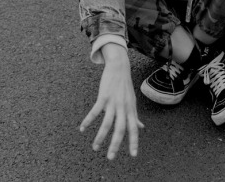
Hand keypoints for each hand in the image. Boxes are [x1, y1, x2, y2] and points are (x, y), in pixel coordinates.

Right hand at [80, 44, 143, 159]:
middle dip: (116, 145)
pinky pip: (95, 111)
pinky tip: (82, 128)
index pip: (133, 129)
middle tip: (110, 157)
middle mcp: (123, 107)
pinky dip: (88, 120)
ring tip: (95, 148)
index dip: (134, 142)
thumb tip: (141, 127)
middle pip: (120, 129)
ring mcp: (114, 102)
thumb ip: (135, 116)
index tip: (134, 155)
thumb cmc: (125, 86)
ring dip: (100, 137)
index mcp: (131, 110)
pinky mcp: (104, 97)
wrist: (120, 67)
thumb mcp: (132, 102)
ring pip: (107, 123)